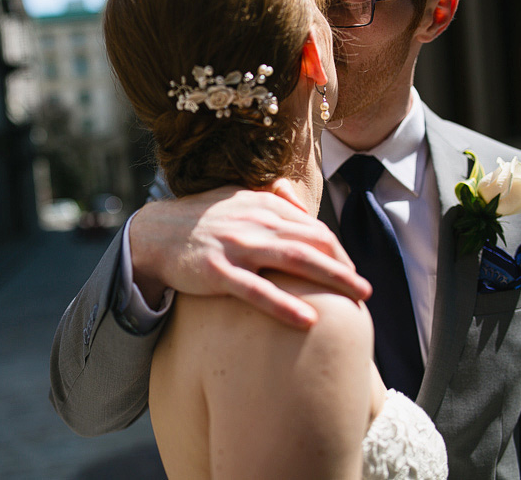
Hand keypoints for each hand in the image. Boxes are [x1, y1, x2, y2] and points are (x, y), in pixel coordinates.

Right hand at [129, 182, 371, 328]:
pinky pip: (257, 291)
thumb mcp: (236, 201)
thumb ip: (268, 202)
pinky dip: (284, 305)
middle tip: (366, 290)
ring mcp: (236, 246)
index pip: (313, 227)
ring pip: (294, 260)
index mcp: (263, 206)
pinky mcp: (217, 272)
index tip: (350, 271)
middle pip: (313, 242)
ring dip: (331, 279)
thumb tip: (295, 202)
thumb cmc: (200, 221)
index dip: (337, 251)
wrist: (154, 233)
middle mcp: (254, 222)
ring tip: (357, 298)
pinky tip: (308, 320)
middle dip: (344, 266)